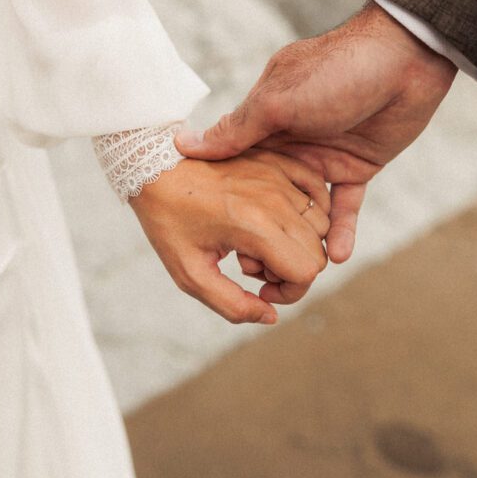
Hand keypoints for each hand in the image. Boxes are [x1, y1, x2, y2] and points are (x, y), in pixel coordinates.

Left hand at [130, 150, 330, 323]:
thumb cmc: (169, 221)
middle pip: (317, 251)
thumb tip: (270, 316)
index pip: (307, 271)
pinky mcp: (279, 161)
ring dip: (297, 241)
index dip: (289, 291)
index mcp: (254, 225)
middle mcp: (275, 198)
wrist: (155, 167)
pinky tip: (276, 217)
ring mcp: (280, 176)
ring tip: (256, 238)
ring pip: (320, 224)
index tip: (259, 287)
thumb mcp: (190, 274)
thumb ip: (231, 305)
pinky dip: (306, 211)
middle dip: (291, 269)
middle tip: (251, 262)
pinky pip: (317, 192)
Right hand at [175, 2, 455, 264]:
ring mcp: (324, 156)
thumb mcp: (279, 99)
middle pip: (267, 194)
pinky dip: (342, 231)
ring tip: (293, 273)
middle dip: (259, 230)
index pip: (234, 161)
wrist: (406, 60)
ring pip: (304, 207)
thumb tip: (187, 145)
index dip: (222, 195)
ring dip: (300, 238)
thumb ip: (238, 128)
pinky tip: (337, 258)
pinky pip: (344, 207)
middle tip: (253, 269)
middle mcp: (291, 140)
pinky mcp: (357, 167)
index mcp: (265, 118)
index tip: (210, 230)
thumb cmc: (337, 71)